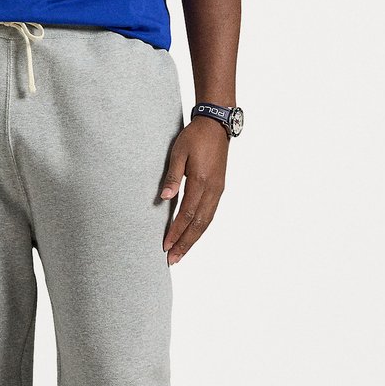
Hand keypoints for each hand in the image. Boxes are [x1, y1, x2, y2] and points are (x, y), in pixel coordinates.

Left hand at [159, 117, 228, 265]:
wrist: (216, 125)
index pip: (187, 213)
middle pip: (199, 224)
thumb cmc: (195, 136)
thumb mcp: (178, 152)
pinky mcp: (219, 188)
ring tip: (181, 252)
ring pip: (206, 222)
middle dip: (185, 243)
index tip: (166, 245)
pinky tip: (193, 235)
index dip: (176, 231)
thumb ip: (172, 175)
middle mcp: (212, 189)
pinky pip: (210, 214)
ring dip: (193, 239)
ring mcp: (218, 190)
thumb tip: (165, 197)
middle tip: (173, 259)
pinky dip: (201, 228)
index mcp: (201, 181)